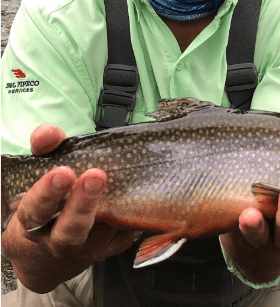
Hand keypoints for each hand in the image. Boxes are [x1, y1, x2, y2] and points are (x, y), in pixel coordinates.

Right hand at [1, 124, 140, 292]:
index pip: (36, 210)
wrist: (52, 246)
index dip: (48, 193)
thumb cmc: (51, 199)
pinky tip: (142, 196)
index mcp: (36, 221)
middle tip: (97, 175)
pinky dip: (135, 215)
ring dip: (116, 208)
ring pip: (105, 232)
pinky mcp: (115, 246)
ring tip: (126, 183)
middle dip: (83, 203)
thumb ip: (47, 148)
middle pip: (70, 230)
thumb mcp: (43, 171)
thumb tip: (48, 133)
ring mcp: (91, 247)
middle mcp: (60, 240)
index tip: (64, 172)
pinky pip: (128, 233)